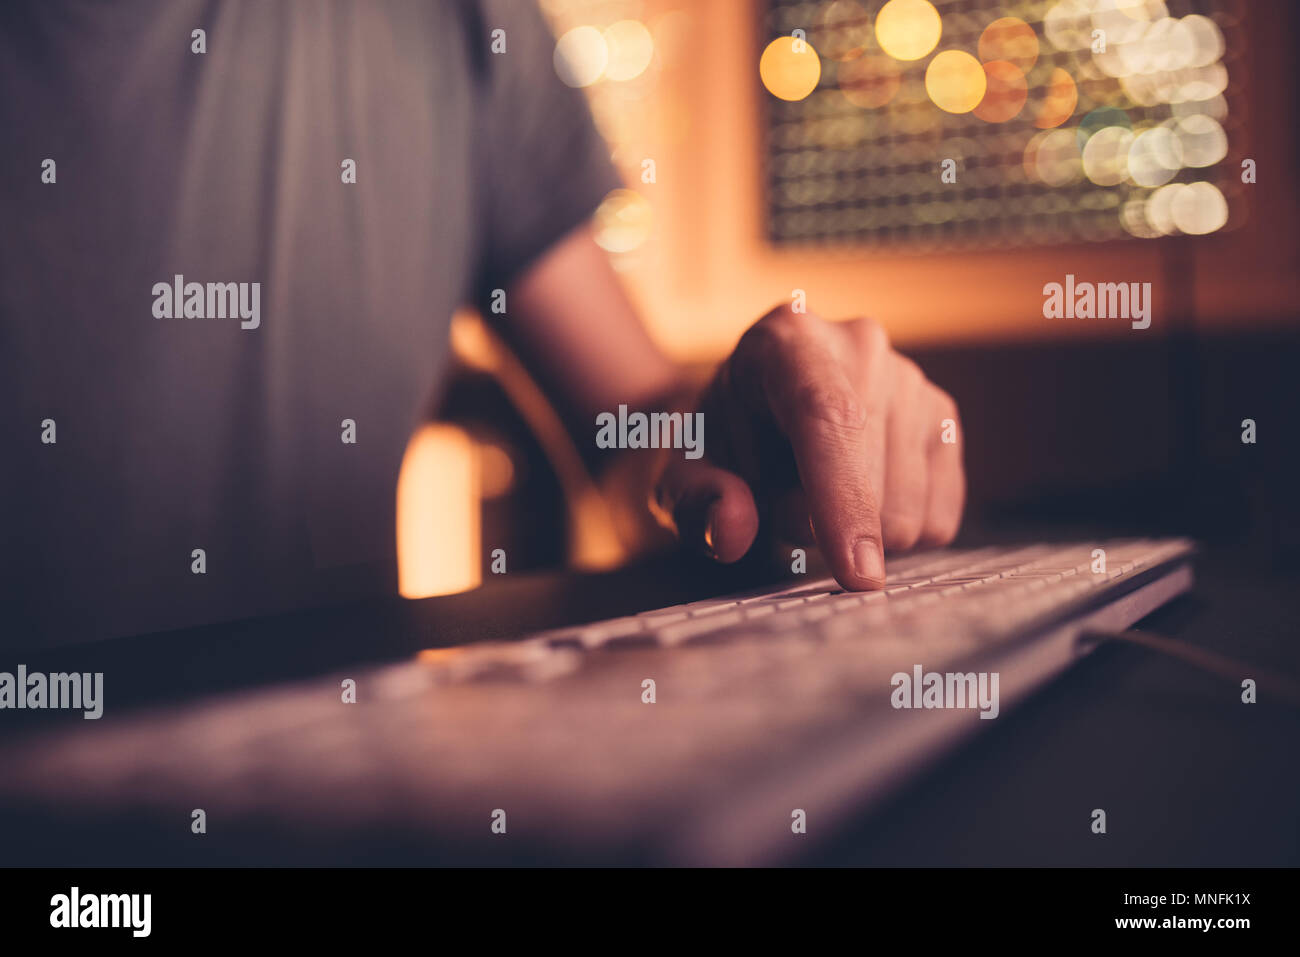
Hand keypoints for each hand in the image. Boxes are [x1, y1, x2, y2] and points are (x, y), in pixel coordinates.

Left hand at [652, 305, 964, 589]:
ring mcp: (910, 379)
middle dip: (823, 526)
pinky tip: (857, 498)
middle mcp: (859, 345)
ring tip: (815, 492)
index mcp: (786, 342)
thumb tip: (732, 529)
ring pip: (910, 510)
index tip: (856, 573)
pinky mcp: (942, 418)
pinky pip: (938, 519)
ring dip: (856, 530)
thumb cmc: (720, 446)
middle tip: (779, 501)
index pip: (828, 417)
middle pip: (872, 478)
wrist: (752, 416)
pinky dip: (894, 533)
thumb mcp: (684, 476)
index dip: (843, 498)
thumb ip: (697, 502)